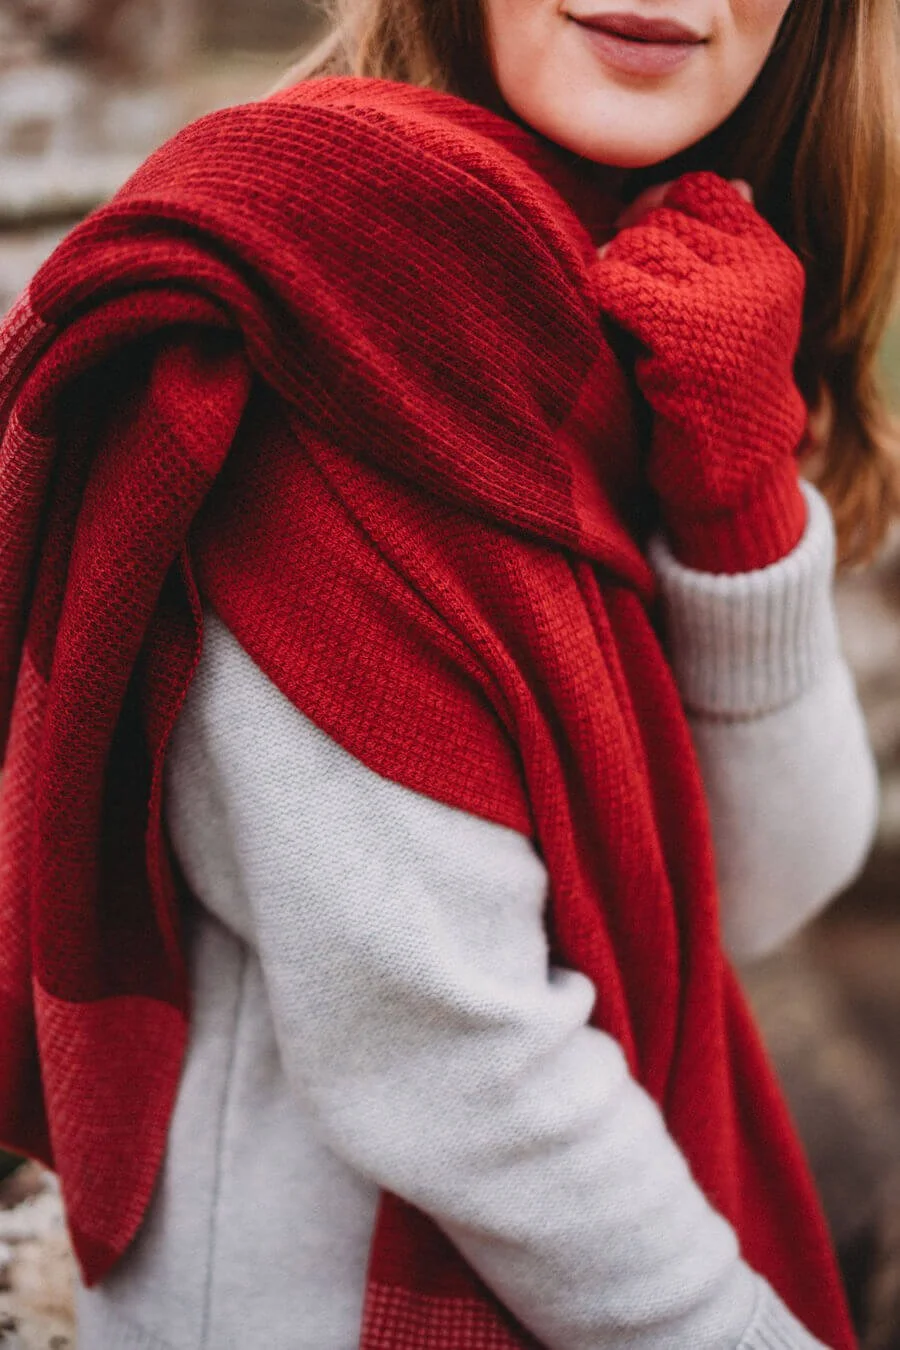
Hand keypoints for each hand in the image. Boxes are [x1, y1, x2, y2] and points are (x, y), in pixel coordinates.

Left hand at [592, 172, 808, 571]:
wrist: (733, 471)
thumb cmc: (716, 389)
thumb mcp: (730, 311)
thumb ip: (705, 251)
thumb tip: (656, 189)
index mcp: (773, 260)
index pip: (702, 190)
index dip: (659, 209)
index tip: (642, 253)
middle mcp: (757, 274)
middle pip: (661, 218)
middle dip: (632, 256)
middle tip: (630, 308)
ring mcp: (724, 303)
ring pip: (635, 246)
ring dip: (615, 281)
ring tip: (627, 327)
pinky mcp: (683, 336)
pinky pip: (615, 283)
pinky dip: (601, 302)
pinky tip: (614, 335)